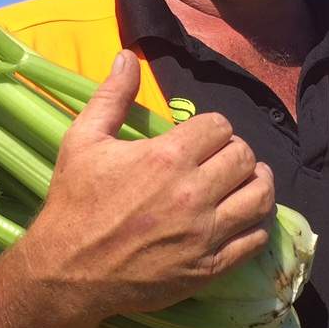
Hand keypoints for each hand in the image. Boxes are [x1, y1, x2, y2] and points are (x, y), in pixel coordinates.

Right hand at [19, 50, 273, 323]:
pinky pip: (255, 240)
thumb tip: (127, 56)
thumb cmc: (73, 203)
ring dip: (257, 184)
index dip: (212, 128)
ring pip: (261, 197)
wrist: (67, 271)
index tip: (201, 138)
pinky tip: (241, 218)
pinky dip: (256, 225)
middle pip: (244, 157)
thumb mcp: (82, 141)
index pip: (220, 126)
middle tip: (220, 160)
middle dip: (235, 152)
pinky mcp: (210, 267)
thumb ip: (112, 96)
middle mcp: (193, 193)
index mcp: (166, 157)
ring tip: (243, 183)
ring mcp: (205, 233)